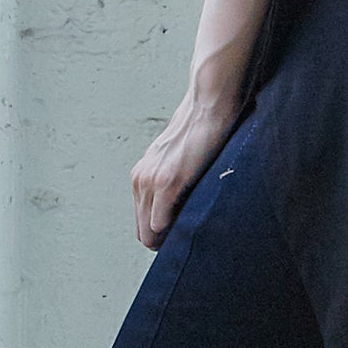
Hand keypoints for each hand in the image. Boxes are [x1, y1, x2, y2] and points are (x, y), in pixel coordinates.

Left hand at [130, 95, 239, 250]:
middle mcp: (140, 179)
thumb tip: (180, 203)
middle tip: (187, 237)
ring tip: (191, 231)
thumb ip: (170, 177)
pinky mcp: (166, 183)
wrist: (208, 106)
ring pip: (148, 232)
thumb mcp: (175, 157)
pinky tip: (192, 223)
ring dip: (168, 238)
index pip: (142, 220)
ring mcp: (150, 182)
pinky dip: (174, 231)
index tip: (181, 232)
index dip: (161, 233)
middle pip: (142, 231)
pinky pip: (160, 224)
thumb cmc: (199, 130)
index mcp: (141, 175)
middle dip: (163, 241)